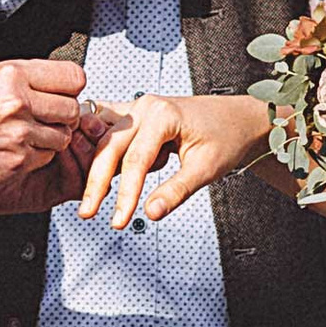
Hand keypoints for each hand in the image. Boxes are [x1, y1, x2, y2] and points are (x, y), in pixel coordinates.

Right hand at [0, 55, 90, 208]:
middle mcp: (18, 102)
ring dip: (51, 138)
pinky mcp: (17, 161)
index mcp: (11, 74)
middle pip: (72, 108)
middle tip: (43, 117)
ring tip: (23, 135)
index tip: (61, 92)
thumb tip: (50, 84)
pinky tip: (11, 150)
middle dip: (63, 115)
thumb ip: (21, 80)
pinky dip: (35, 157)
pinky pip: (45, 158)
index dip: (69, 87)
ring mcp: (19, 134)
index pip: (73, 76)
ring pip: (63, 136)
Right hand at [79, 91, 274, 230]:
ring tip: (86, 196)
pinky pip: (108, 132)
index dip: (124, 194)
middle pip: (110, 147)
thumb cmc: (227, 136)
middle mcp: (145, 106)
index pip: (135, 161)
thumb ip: (176, 191)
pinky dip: (98, 150)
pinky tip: (87, 168)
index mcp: (162, 115)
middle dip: (96, 183)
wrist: (238, 119)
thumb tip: (151, 213)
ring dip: (92, 166)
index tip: (118, 220)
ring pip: (103, 139)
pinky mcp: (136, 117)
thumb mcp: (206, 168)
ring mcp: (137, 109)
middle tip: (88, 212)